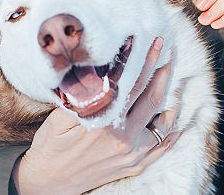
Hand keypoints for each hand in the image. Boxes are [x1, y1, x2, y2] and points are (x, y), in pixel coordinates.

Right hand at [14, 37, 181, 193]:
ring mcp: (131, 154)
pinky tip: (175, 117)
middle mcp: (122, 138)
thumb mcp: (59, 117)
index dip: (142, 61)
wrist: (48, 182)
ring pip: (162, 123)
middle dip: (161, 71)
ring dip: (170, 98)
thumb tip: (98, 71)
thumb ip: (81, 97)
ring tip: (170, 79)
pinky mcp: (134, 166)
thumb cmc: (51, 146)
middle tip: (166, 50)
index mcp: (104, 122)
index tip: (149, 42)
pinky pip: (161, 148)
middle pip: (151, 98)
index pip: (130, 84)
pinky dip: (171, 132)